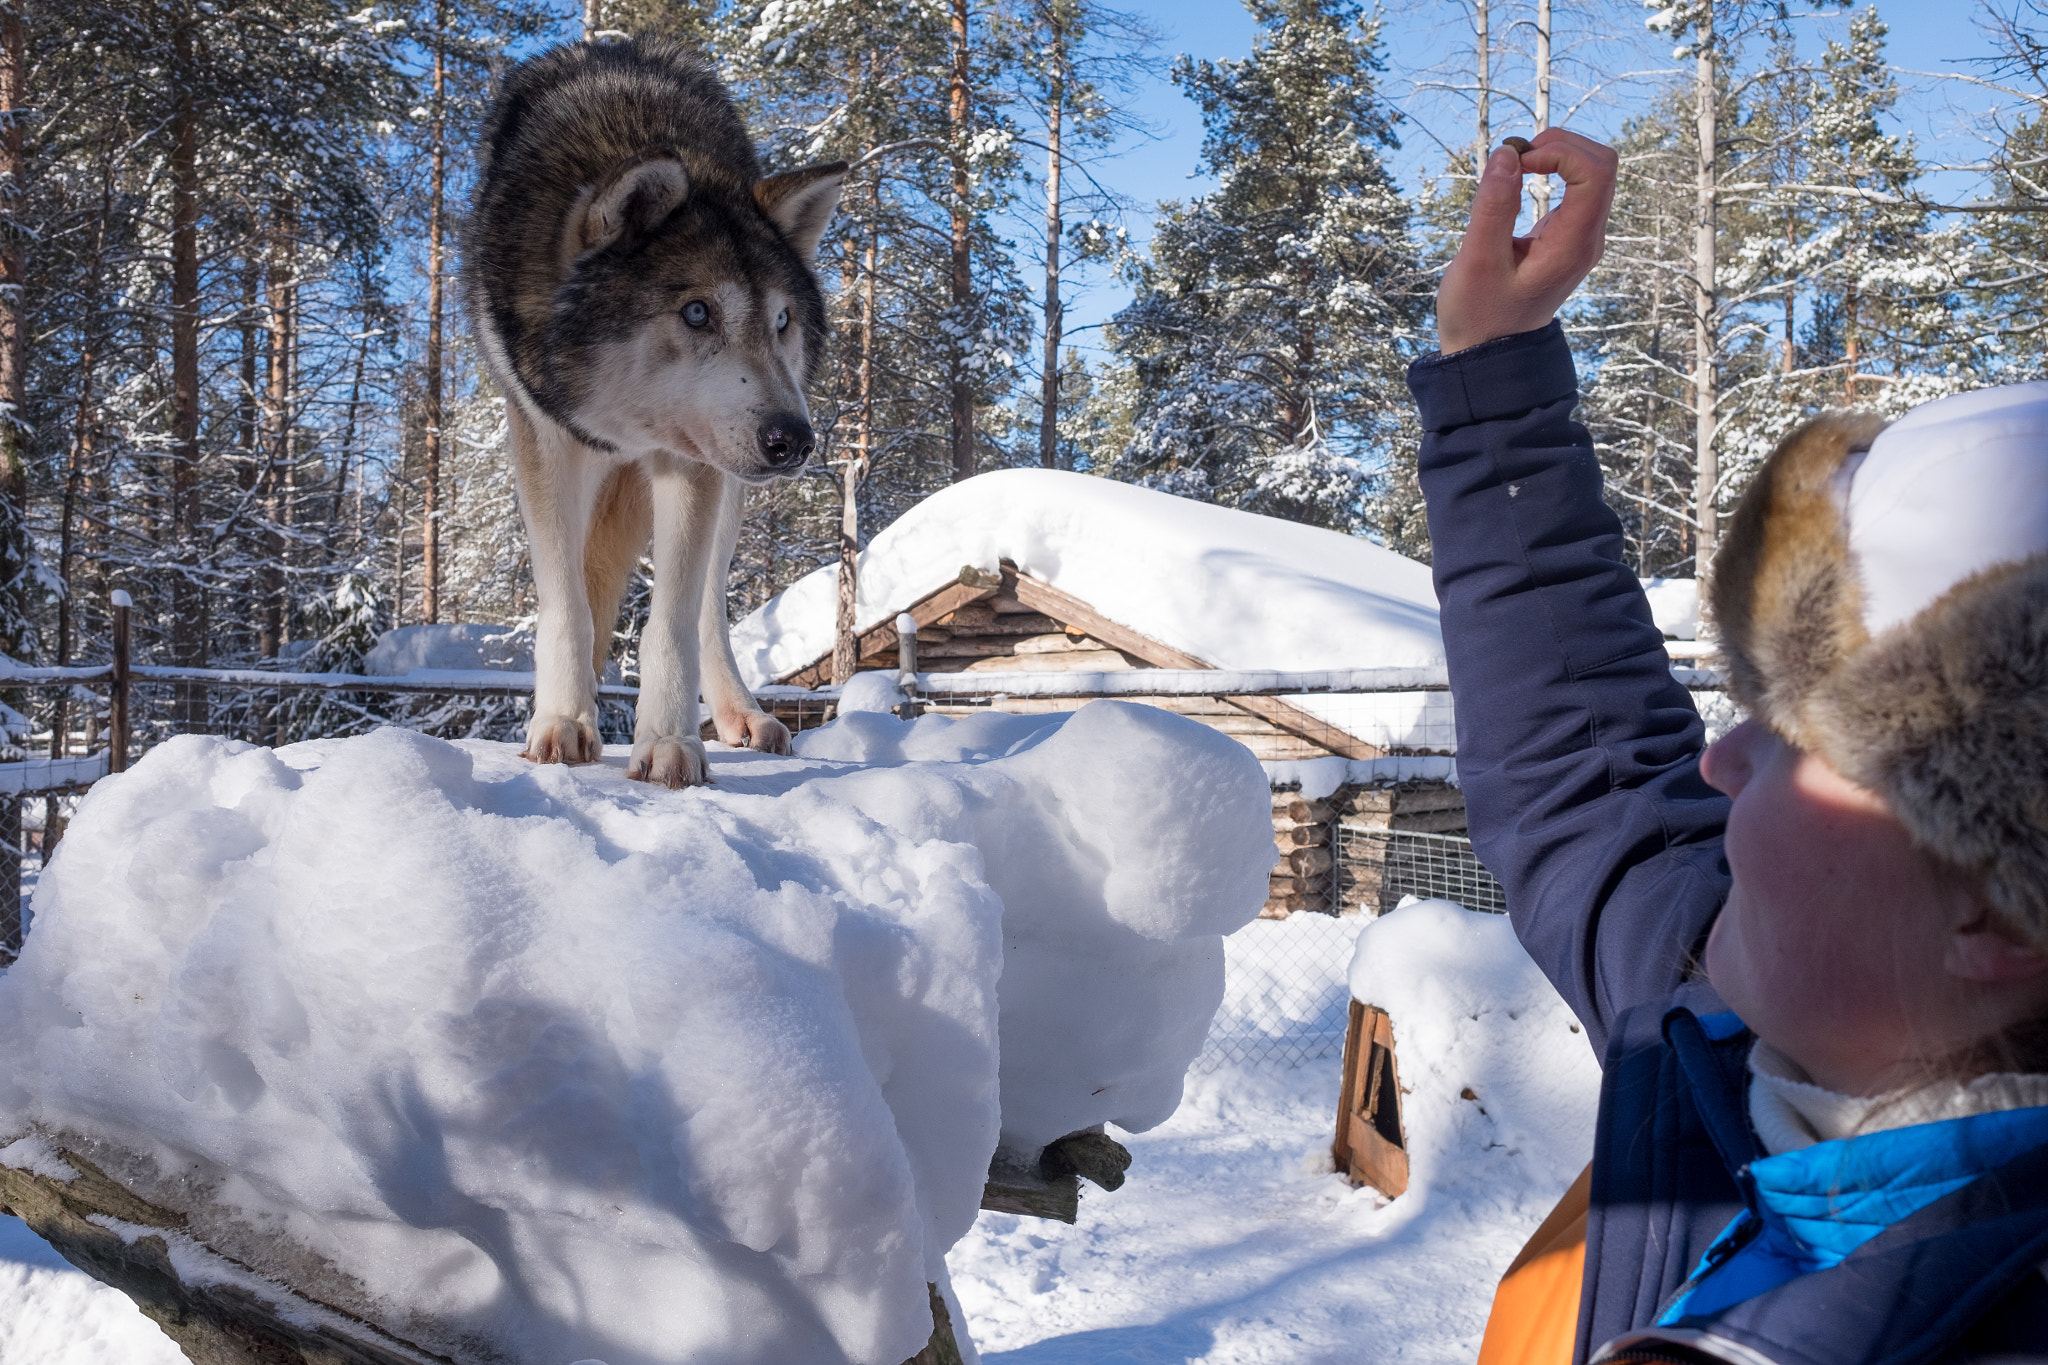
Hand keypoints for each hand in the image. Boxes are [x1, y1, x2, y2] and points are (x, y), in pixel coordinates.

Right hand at [1436, 128, 1618, 354]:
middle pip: (1601, 164)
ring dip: (1555, 155)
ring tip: (1513, 165)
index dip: (1560, 151)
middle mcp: (1587, 239)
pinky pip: (1576, 187)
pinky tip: (1519, 179)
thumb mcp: (1476, 262)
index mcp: (1572, 246)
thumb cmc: (1479, 315)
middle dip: (1560, 145)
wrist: (1489, 352)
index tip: (1516, 161)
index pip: (1596, 172)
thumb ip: (1493, 207)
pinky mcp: (1567, 236)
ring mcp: (1581, 238)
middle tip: (1514, 155)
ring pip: (1592, 172)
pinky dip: (1551, 171)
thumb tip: (1507, 154)